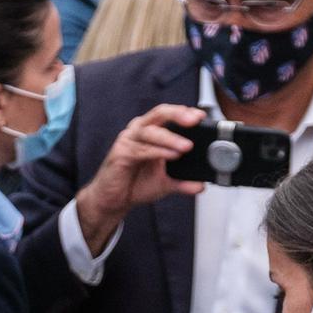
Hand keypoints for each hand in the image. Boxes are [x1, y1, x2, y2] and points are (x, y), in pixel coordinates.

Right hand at [75, 104, 206, 253]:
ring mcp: (128, 141)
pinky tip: (170, 156)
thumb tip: (200, 185)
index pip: (168, 115)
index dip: (184, 112)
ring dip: (170, 138)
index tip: (200, 116)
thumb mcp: (164, 183)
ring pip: (150, 131)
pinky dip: (157, 152)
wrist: (112, 200)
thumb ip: (182, 182)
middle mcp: (138, 131)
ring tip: (186, 146)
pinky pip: (141, 149)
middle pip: (159, 113)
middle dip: (178, 115)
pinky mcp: (120, 154)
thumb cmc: (134, 184)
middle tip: (194, 121)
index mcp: (150, 132)